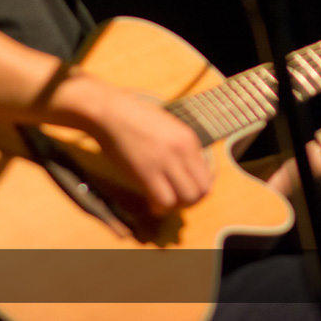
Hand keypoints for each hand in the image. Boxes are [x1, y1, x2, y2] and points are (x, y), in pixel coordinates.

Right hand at [83, 80, 210, 215]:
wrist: (113, 113)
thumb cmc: (137, 119)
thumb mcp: (170, 128)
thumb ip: (182, 149)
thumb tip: (187, 173)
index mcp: (190, 140)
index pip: (208, 176)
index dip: (198, 189)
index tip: (185, 190)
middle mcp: (183, 151)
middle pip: (201, 190)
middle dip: (191, 200)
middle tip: (177, 200)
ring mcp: (166, 162)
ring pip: (186, 198)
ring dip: (177, 205)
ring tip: (165, 202)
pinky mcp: (147, 172)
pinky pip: (164, 200)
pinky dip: (160, 207)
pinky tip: (152, 203)